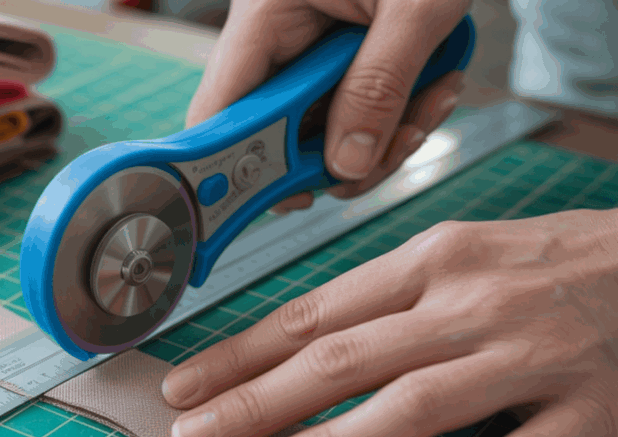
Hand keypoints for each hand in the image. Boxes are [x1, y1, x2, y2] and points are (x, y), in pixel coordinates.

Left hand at [162, 209, 617, 436]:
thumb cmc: (549, 265)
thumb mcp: (462, 258)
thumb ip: (386, 300)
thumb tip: (298, 349)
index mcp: (431, 261)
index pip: (314, 315)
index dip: (242, 355)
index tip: (186, 387)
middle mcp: (470, 304)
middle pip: (343, 359)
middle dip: (256, 401)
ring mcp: (530, 357)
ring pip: (414, 404)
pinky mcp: (590, 411)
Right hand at [186, 0, 469, 213]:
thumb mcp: (416, 9)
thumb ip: (379, 89)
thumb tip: (346, 167)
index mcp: (267, 12)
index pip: (223, 106)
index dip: (237, 163)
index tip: (275, 200)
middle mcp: (276, 35)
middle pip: (273, 133)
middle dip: (335, 156)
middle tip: (387, 151)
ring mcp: (307, 50)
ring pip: (319, 132)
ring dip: (378, 140)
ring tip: (431, 103)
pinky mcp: (339, 60)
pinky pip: (351, 114)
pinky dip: (393, 120)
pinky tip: (433, 92)